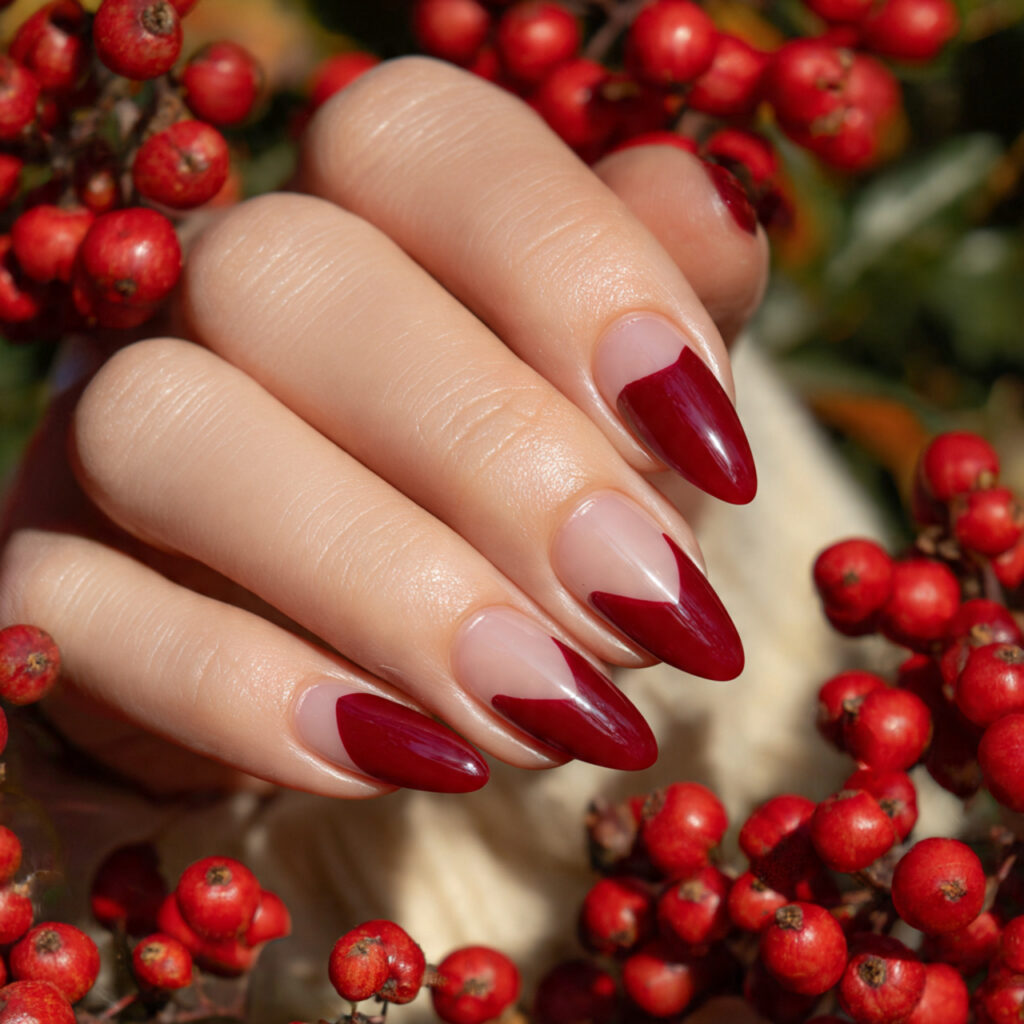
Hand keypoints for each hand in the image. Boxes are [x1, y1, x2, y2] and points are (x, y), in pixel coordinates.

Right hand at [0, 57, 767, 797]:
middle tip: (640, 614)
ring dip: (384, 588)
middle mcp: (220, 282)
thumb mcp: (624, 396)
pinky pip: (86, 609)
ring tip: (544, 713)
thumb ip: (676, 297)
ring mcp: (110, 417)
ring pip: (172, 432)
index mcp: (366, 203)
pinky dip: (256, 700)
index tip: (706, 441)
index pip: (425, 139)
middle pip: (294, 280)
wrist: (362, 631)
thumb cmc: (519, 491)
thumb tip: (713, 214)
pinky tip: (407, 760)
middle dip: (493, 460)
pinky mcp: (52, 569)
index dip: (575, 271)